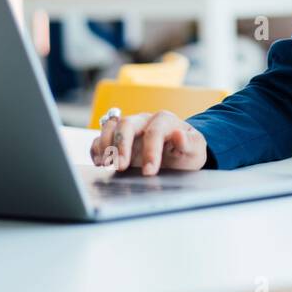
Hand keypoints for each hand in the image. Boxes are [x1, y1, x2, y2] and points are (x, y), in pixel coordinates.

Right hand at [90, 110, 208, 174]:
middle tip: (120, 167)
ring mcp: (129, 129)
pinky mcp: (117, 140)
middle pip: (127, 124)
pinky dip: (96, 148)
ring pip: (110, 127)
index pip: (154, 132)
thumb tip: (179, 134)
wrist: (180, 155)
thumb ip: (189, 143)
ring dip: (105, 144)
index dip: (151, 151)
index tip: (149, 171)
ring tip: (106, 164)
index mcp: (165, 120)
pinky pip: (100, 138)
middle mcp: (144, 121)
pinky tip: (99, 162)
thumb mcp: (196, 150)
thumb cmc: (188, 152)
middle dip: (122, 145)